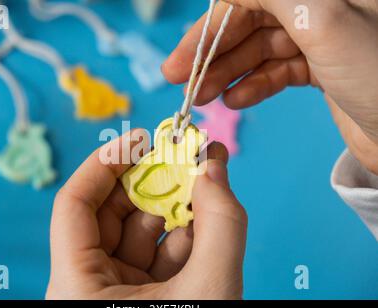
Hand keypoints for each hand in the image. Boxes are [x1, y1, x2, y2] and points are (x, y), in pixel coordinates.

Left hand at [46, 130, 246, 299]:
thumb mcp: (212, 290)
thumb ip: (221, 221)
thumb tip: (216, 164)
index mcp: (77, 287)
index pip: (73, 205)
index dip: (104, 164)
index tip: (140, 138)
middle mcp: (86, 286)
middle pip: (109, 214)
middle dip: (150, 183)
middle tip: (184, 155)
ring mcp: (112, 293)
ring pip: (137, 234)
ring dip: (173, 208)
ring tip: (204, 187)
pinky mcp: (137, 299)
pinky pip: (154, 256)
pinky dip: (181, 238)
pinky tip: (204, 225)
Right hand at [162, 0, 377, 173]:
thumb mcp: (324, 21)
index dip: (212, 26)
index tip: (184, 57)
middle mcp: (319, 8)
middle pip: (250, 23)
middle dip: (212, 54)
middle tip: (179, 82)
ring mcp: (319, 39)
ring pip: (259, 50)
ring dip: (226, 74)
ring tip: (200, 98)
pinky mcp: (321, 69)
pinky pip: (276, 72)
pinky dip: (253, 86)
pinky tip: (234, 101)